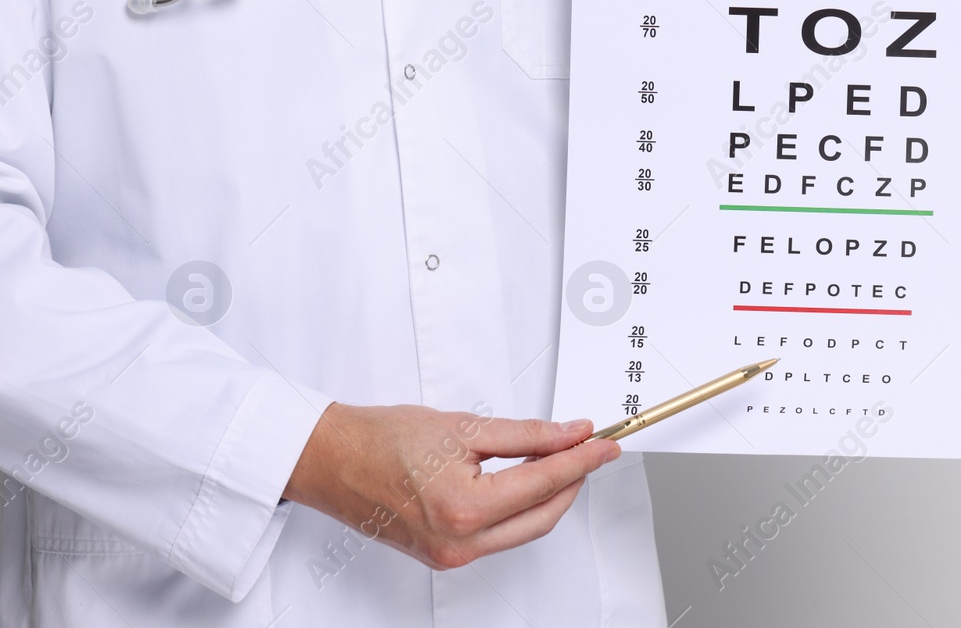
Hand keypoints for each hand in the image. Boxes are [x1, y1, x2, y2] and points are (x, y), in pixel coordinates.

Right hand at [283, 403, 619, 569]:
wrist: (331, 459)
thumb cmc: (381, 439)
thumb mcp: (463, 427)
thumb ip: (526, 434)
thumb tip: (570, 435)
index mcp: (464, 509)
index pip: (545, 482)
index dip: (583, 460)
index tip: (606, 443)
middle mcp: (459, 543)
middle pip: (543, 514)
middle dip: (573, 480)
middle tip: (590, 448)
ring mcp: (452, 555)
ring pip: (525, 528)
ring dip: (550, 495)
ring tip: (565, 457)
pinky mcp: (445, 555)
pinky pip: (501, 534)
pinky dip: (522, 507)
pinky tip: (530, 479)